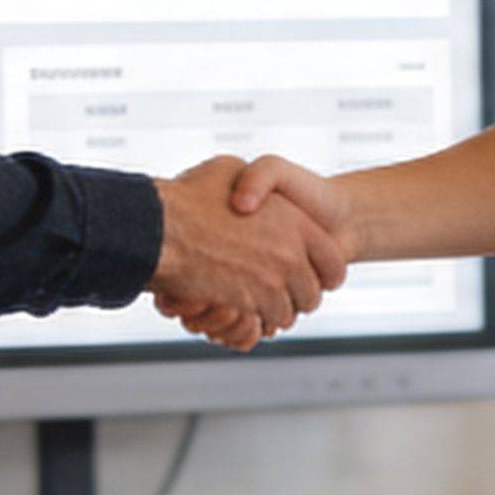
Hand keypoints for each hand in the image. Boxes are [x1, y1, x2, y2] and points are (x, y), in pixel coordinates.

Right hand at [151, 155, 345, 350]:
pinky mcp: (248, 305)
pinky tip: (242, 312)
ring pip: (288, 313)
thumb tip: (255, 193)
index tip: (318, 277)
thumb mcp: (231, 169)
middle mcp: (290, 255)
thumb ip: (256, 183)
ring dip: (275, 312)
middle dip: (300, 297)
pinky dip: (254, 323)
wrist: (161, 228)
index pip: (333, 263)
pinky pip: (263, 325)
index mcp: (296, 223)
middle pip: (312, 295)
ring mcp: (271, 283)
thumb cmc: (189, 198)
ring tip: (258, 303)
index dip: (326, 273)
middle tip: (283, 293)